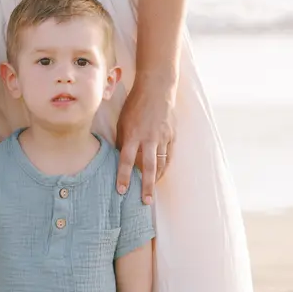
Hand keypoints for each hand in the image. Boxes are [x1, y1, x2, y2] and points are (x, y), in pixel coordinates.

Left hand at [115, 85, 175, 199]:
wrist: (157, 89)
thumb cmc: (135, 104)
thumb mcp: (123, 121)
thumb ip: (122, 140)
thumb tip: (120, 157)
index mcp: (134, 133)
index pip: (127, 159)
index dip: (124, 176)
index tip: (121, 191)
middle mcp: (149, 138)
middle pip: (148, 167)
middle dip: (146, 186)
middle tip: (145, 202)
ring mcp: (163, 137)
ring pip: (161, 163)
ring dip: (156, 179)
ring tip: (152, 191)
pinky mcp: (172, 135)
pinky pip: (169, 155)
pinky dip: (165, 166)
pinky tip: (160, 174)